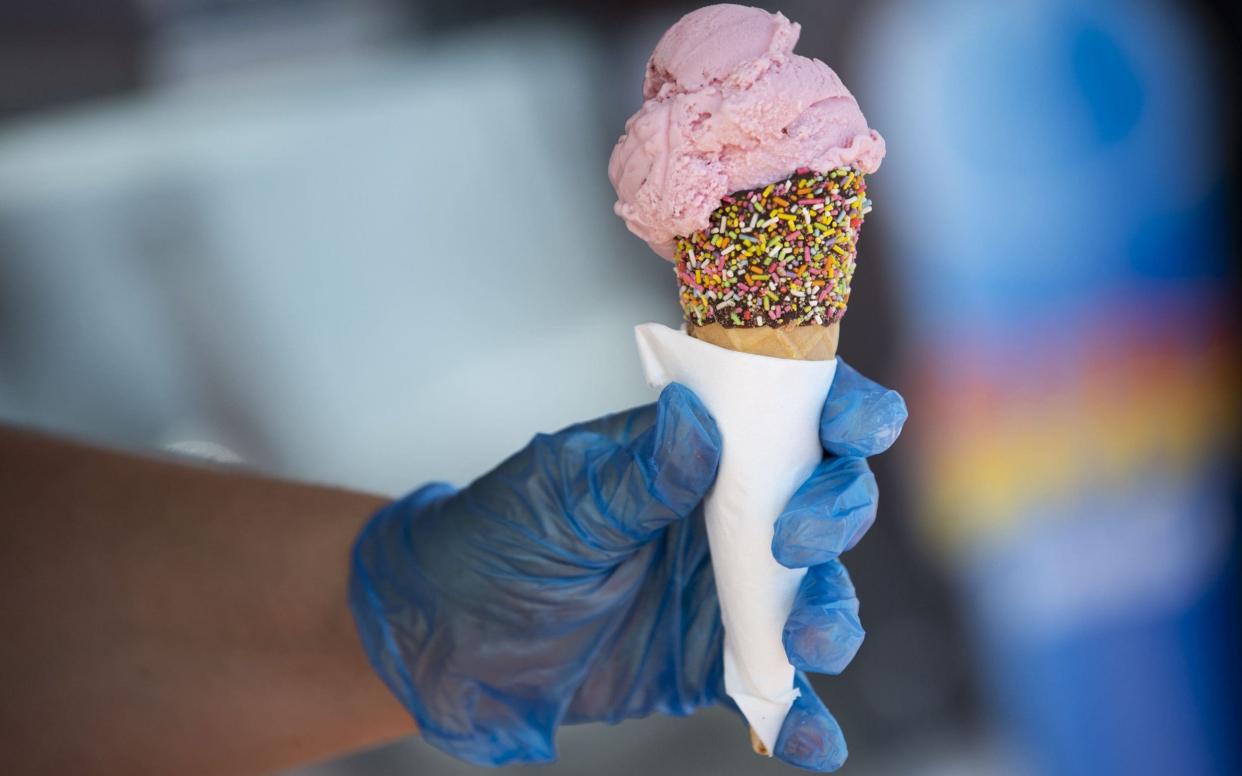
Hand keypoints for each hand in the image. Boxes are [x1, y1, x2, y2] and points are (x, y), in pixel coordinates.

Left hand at [349, 360, 906, 769]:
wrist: (452, 636)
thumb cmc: (502, 537)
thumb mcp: (561, 497)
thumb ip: (635, 474)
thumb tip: (697, 420)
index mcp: (703, 450)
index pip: (796, 415)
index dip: (847, 413)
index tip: (856, 427)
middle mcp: (734, 516)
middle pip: (828, 502)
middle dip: (836, 514)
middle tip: (792, 541)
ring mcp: (731, 595)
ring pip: (820, 598)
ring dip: (834, 618)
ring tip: (807, 644)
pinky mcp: (714, 668)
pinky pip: (778, 695)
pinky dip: (806, 720)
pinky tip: (816, 743)